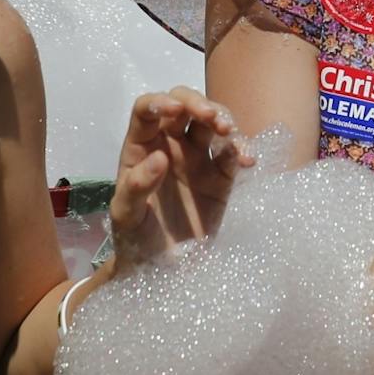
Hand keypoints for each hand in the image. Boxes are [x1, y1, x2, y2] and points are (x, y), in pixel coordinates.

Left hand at [107, 87, 252, 274]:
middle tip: (212, 119)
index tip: (174, 110)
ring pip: (212, 123)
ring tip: (230, 134)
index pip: (147, 110)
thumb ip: (137, 187)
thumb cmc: (135, 239)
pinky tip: (247, 160)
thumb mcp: (126, 215)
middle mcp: (170, 145)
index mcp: (141, 147)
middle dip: (199, 104)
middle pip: (185, 105)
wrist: (162, 272)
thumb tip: (161, 157)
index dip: (160, 102)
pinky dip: (242, 150)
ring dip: (224, 119)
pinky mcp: (221, 178)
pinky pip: (233, 154)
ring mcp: (198, 159)